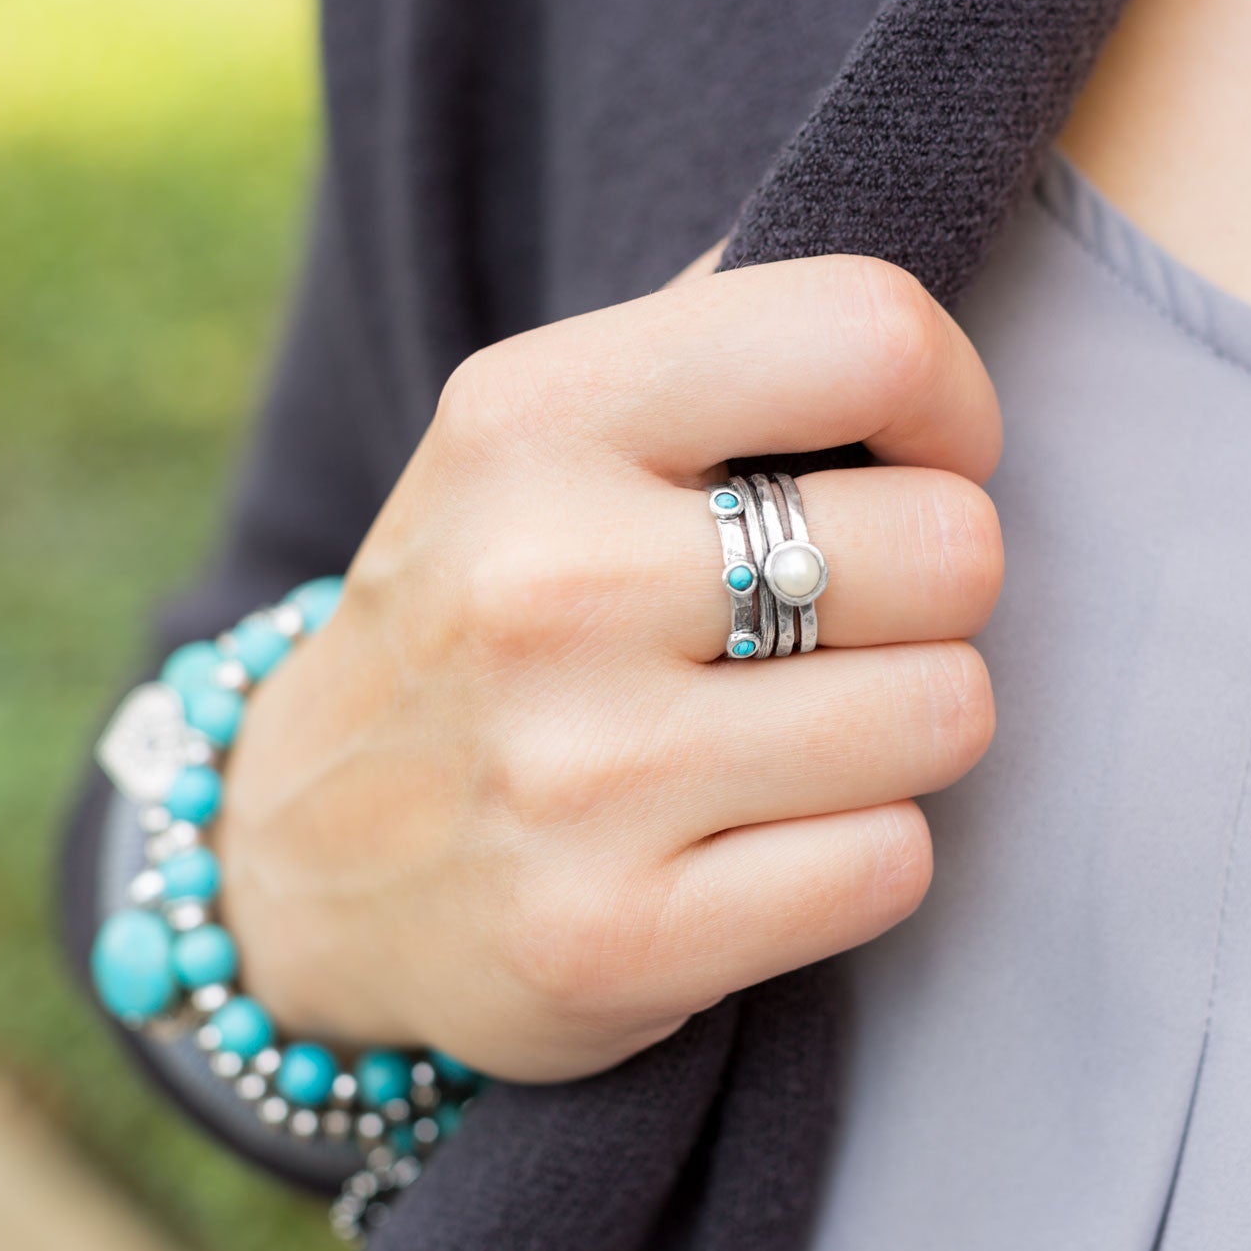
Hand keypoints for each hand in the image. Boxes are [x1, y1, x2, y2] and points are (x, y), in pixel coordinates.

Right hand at [214, 254, 1002, 1081]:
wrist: (298, 858)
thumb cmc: (478, 615)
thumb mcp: (532, 438)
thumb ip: (710, 343)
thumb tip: (908, 311)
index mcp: (534, 419)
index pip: (870, 334)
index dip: (948, 404)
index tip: (914, 466)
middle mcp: (546, 585)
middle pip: (951, 548)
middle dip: (930, 590)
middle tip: (834, 621)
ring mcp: (577, 775)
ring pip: (946, 713)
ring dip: (903, 727)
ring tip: (789, 730)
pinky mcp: (618, 939)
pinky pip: (892, 864)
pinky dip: (859, 852)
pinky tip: (758, 840)